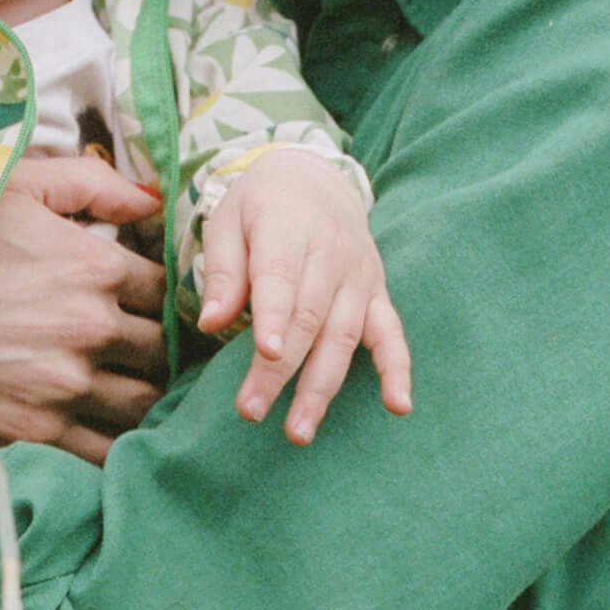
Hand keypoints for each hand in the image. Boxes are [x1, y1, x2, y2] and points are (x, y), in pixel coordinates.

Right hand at [0, 154, 165, 465]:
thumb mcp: (13, 187)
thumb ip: (92, 184)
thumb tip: (152, 201)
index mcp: (96, 267)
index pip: (166, 291)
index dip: (163, 298)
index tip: (147, 304)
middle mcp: (92, 328)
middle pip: (161, 351)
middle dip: (156, 351)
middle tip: (140, 352)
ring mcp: (67, 385)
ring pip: (143, 403)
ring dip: (140, 396)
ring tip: (123, 389)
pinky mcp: (38, 430)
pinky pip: (104, 449)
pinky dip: (115, 445)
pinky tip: (103, 430)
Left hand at [198, 151, 411, 444]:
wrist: (316, 178)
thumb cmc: (261, 206)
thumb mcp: (228, 221)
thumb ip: (223, 271)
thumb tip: (210, 322)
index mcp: (288, 230)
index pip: (282, 279)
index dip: (275, 317)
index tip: (267, 353)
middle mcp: (330, 256)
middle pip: (308, 320)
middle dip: (281, 371)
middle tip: (251, 412)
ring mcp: (358, 278)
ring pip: (342, 338)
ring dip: (322, 388)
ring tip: (299, 431)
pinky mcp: (376, 295)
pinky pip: (391, 335)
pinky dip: (397, 370)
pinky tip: (399, 406)